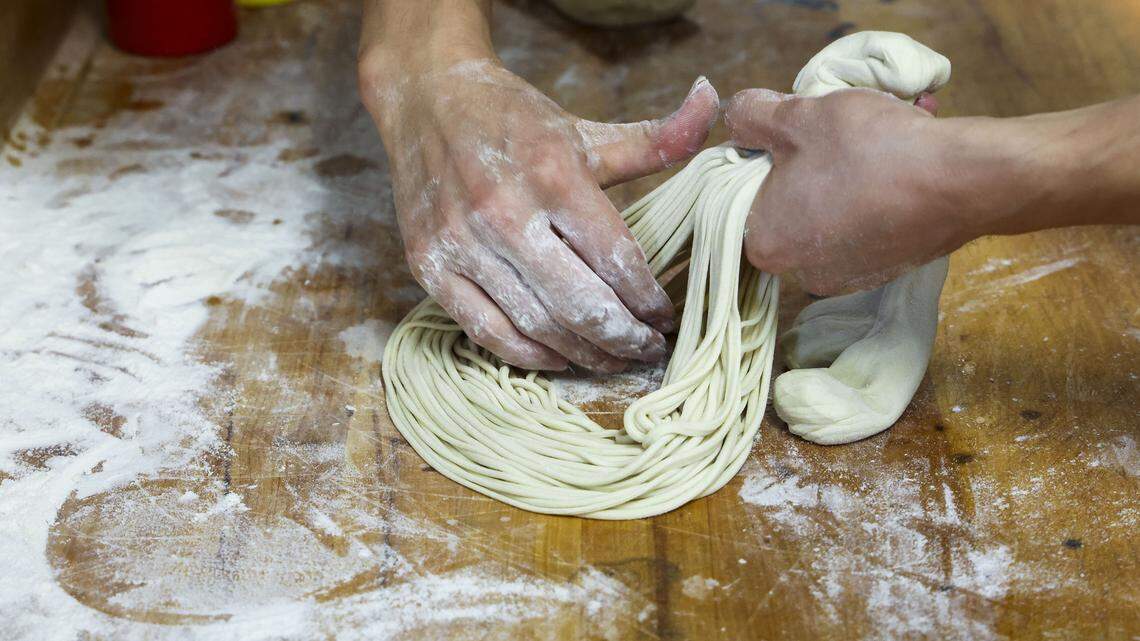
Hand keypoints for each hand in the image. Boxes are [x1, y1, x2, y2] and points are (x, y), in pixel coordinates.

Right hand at [361, 56, 717, 371]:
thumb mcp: (586, 130)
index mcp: (551, 173)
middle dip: (624, 338)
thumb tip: (712, 100)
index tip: (666, 317)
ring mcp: (461, 243)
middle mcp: (503, 211)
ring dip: (583, 353)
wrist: (427, 99)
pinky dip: (528, 355)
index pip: (615, 258)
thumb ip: (654, 137)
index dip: (648, 298)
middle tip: (648, 351)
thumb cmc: (513, 120)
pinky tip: (559, 357)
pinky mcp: (428, 265)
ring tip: (612, 360)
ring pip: (536, 324)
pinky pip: (486, 331)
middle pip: (579, 303)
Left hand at [726, 87, 952, 294]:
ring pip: (829, 211)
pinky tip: (895, 162)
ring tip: (875, 138)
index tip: (793, 131)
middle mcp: (800, 272)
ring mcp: (845, 276)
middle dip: (809, 163)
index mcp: (764, 243)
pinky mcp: (884, 270)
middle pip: (788, 204)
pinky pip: (864, 224)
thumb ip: (753, 117)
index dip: (765, 155)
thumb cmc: (869, 150)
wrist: (960, 181)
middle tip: (835, 130)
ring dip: (845, 174)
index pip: (743, 196)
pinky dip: (874, 193)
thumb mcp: (799, 117)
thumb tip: (737, 117)